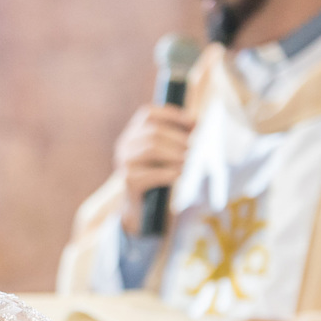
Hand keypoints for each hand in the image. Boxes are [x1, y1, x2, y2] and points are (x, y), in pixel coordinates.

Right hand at [114, 104, 195, 233]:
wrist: (142, 206)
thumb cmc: (158, 174)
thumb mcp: (168, 151)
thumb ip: (180, 135)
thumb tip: (196, 122)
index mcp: (133, 133)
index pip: (148, 114)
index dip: (172, 115)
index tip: (193, 122)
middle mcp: (124, 146)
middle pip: (154, 132)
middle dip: (179, 139)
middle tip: (193, 148)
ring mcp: (124, 164)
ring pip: (152, 149)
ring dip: (176, 155)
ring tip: (187, 162)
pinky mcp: (129, 181)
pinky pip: (153, 173)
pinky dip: (171, 172)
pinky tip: (179, 175)